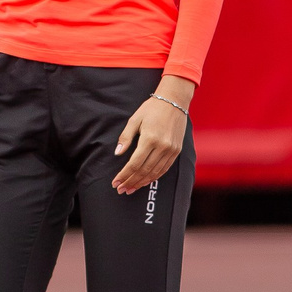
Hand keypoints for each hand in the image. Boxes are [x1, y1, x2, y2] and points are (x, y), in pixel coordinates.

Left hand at [113, 77, 194, 194]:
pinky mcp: (177, 151)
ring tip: (130, 189)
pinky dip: (154, 177)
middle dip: (131, 182)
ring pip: (155, 173)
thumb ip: (125, 137)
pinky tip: (145, 181)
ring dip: (141, 182)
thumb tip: (117, 154)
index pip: (134, 163)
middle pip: (144, 171)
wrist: (174, 101)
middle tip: (120, 189)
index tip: (115, 182)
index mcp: (149, 138)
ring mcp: (171, 150)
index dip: (124, 175)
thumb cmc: (151, 109)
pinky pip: (164, 169)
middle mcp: (162, 146)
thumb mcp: (134, 119)